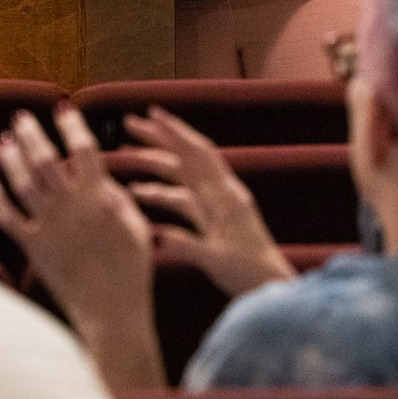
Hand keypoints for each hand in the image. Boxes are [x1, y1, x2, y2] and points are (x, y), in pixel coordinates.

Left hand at [0, 104, 166, 388]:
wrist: (112, 310)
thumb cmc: (132, 270)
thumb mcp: (136, 225)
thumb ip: (115, 195)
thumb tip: (98, 175)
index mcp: (98, 196)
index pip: (82, 149)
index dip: (71, 125)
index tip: (63, 109)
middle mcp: (69, 205)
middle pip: (44, 158)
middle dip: (32, 133)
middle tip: (21, 117)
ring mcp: (48, 225)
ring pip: (21, 182)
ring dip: (10, 158)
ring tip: (4, 140)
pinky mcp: (33, 246)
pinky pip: (6, 217)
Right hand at [117, 106, 294, 295]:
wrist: (270, 285)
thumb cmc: (249, 273)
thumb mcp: (216, 261)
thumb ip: (185, 246)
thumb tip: (155, 235)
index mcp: (225, 197)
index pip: (196, 154)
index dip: (174, 132)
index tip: (152, 114)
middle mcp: (222, 193)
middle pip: (186, 156)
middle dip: (159, 138)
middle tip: (131, 125)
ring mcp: (217, 204)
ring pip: (182, 175)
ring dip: (155, 164)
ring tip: (127, 156)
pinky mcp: (213, 217)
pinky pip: (183, 196)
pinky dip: (161, 190)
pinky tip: (141, 193)